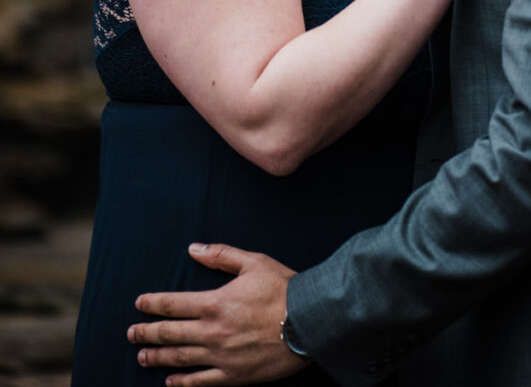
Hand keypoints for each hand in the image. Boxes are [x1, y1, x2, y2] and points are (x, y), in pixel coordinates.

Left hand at [127, 243, 307, 385]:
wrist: (308, 322)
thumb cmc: (282, 288)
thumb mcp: (253, 262)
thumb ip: (220, 255)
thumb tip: (193, 248)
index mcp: (215, 302)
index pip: (173, 304)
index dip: (152, 304)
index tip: (138, 304)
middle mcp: (212, 332)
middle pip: (169, 333)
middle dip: (147, 333)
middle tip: (131, 333)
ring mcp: (221, 357)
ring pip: (180, 359)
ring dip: (158, 358)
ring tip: (142, 357)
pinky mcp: (233, 376)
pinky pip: (201, 382)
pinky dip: (182, 383)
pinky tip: (170, 382)